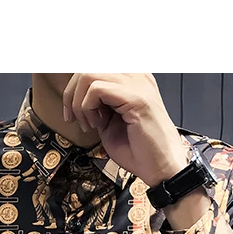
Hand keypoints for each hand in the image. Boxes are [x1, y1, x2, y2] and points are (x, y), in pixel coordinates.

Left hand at [62, 73, 188, 186]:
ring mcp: (137, 82)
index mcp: (132, 77)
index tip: (73, 113)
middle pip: (87, 65)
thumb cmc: (140, 150)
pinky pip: (96, 89)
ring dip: (79, 102)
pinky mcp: (135, 97)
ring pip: (88, 74)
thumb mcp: (109, 121)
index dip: (74, 87)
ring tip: (88, 123)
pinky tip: (96, 124)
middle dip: (71, 94)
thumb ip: (96, 104)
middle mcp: (136, 74)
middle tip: (74, 118)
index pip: (93, 65)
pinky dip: (87, 108)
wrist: (161, 168)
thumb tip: (75, 96)